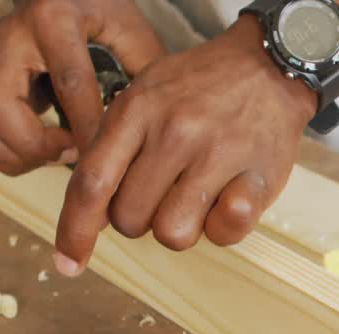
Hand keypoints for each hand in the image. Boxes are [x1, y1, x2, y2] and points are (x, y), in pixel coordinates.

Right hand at [0, 0, 166, 175]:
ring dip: (17, 154)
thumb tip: (155, 129)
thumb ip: (144, 73)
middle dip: (36, 145)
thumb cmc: (102, 10)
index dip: (88, 128)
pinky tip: (40, 153)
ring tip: (58, 154)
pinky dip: (4, 153)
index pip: (70, 83)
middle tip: (73, 153)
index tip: (107, 160)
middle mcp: (11, 37)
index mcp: (54, 19)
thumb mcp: (130, 30)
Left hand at [51, 18, 313, 276]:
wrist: (271, 66)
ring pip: (173, 234)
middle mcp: (174, 132)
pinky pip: (225, 233)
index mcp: (137, 110)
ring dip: (182, 226)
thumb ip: (114, 144)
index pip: (92, 183)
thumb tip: (87, 208)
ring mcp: (218, 155)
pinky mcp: (258, 176)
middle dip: (139, 220)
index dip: (74, 230)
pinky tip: (231, 198)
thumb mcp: (146, 94)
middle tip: (163, 195)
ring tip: (198, 196)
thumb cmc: (202, 88)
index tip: (68, 264)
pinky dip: (224, 227)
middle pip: (129, 219)